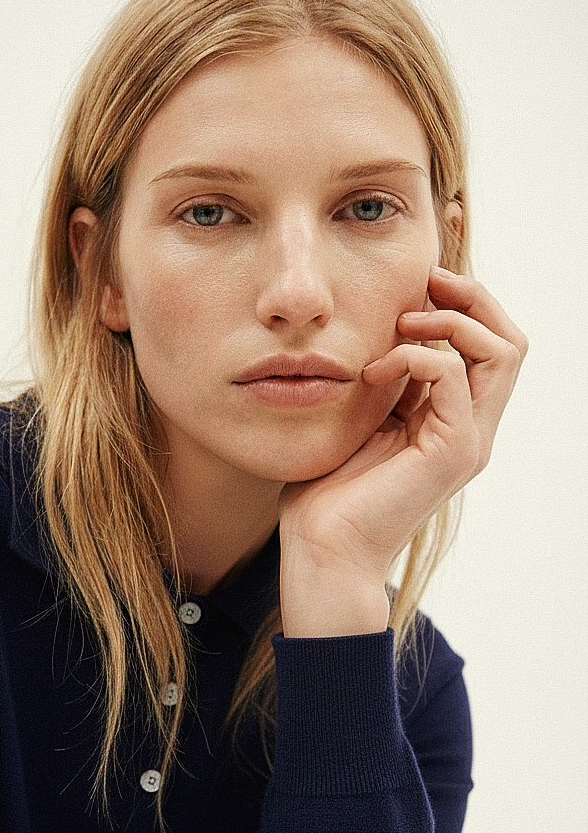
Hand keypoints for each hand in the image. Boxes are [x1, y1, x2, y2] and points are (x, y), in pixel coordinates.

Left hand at [277, 265, 527, 584]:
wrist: (322, 551)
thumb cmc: (326, 495)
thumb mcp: (359, 420)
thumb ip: (383, 381)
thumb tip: (381, 331)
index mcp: (453, 422)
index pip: (487, 348)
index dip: (462, 304)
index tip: (417, 283)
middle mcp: (471, 430)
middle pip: (510, 341)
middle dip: (472, 297)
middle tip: (424, 281)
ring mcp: (468, 441)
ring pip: (503, 351)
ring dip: (451, 320)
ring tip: (401, 324)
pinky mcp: (452, 451)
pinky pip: (454, 374)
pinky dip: (415, 356)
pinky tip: (373, 372)